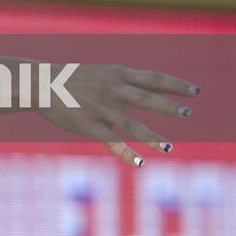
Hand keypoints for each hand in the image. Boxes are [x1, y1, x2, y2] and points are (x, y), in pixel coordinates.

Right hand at [37, 64, 197, 165]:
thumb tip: (150, 87)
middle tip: (188, 113)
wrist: (39, 83)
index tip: (196, 92)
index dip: (175, 85)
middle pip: (145, 97)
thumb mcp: (100, 73)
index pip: (152, 78)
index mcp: (116, 74)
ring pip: (130, 124)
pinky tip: (140, 162)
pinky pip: (110, 141)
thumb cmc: (72, 79)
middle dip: (168, 106)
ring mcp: (99, 107)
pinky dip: (126, 153)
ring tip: (169, 148)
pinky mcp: (87, 124)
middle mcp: (110, 89)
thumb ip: (123, 82)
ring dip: (151, 136)